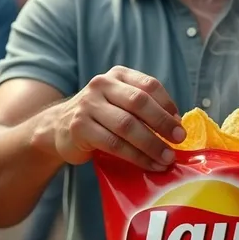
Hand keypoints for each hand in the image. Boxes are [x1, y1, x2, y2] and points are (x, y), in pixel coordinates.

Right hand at [54, 66, 184, 169]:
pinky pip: (114, 144)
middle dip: (162, 123)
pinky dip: (136, 156)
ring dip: (151, 144)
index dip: (167, 104)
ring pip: (127, 125)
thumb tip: (176, 124)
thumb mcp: (120, 102)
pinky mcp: (80, 127)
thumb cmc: (100, 116)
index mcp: (118, 75)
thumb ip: (144, 108)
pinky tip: (149, 164)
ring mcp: (88, 105)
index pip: (149, 84)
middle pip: (139, 102)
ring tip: (166, 158)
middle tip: (178, 140)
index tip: (179, 123)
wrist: (59, 127)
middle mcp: (102, 84)